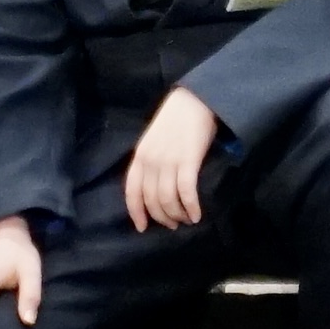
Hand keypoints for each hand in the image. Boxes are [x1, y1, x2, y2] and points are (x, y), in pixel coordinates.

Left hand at [123, 87, 220, 231]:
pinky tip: (196, 215)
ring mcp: (169, 162)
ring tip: (186, 220)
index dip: (136, 212)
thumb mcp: (153, 140)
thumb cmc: (175, 119)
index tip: (142, 227)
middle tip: (172, 225)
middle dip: (162, 217)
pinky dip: (191, 207)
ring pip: (168, 200)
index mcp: (140, 156)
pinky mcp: (188, 161)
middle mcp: (151, 161)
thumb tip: (154, 187)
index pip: (132, 191)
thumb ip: (151, 161)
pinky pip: (186, 192)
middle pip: (152, 199)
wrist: (195, 101)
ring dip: (177, 215)